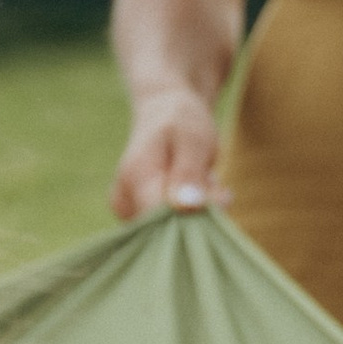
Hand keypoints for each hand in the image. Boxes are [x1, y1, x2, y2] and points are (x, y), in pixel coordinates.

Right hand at [111, 90, 226, 219]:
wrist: (162, 112)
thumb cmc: (180, 122)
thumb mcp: (192, 139)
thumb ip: (188, 173)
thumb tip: (186, 207)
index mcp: (135, 179)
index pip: (162, 221)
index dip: (195, 216)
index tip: (218, 194)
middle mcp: (124, 201)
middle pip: (168, 231)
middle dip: (199, 212)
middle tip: (210, 179)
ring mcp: (128, 213)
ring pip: (173, 232)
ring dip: (197, 211)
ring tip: (200, 179)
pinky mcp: (137, 219)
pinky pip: (171, 228)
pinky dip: (190, 213)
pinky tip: (192, 190)